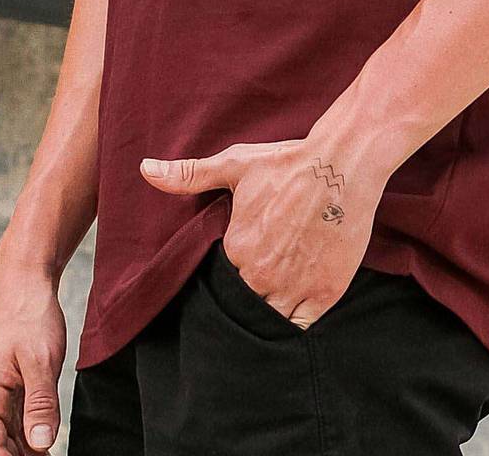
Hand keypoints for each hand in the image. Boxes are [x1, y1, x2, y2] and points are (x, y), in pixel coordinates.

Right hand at [0, 253, 66, 454]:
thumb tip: (42, 444)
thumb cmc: (29, 314)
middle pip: (0, 447)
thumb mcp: (40, 359)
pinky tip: (45, 451)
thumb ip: (40, 402)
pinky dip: (31, 437)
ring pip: (10, 437)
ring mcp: (0, 394)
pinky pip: (19, 421)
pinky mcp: (13, 387)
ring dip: (26, 453)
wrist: (25, 282)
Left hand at [139, 133, 381, 328]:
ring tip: (273, 295)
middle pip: (243, 303)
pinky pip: (300, 325)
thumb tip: (145, 169)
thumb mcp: (235, 165)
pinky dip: (295, 321)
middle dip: (246, 296)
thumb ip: (189, 174)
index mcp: (237, 248)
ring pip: (269, 319)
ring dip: (267, 313)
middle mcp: (262, 274)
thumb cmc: (288, 163)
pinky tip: (294, 305)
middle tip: (259, 278)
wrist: (342, 164)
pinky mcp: (325, 293)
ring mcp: (295, 287)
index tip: (241, 260)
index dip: (229, 271)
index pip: (221, 278)